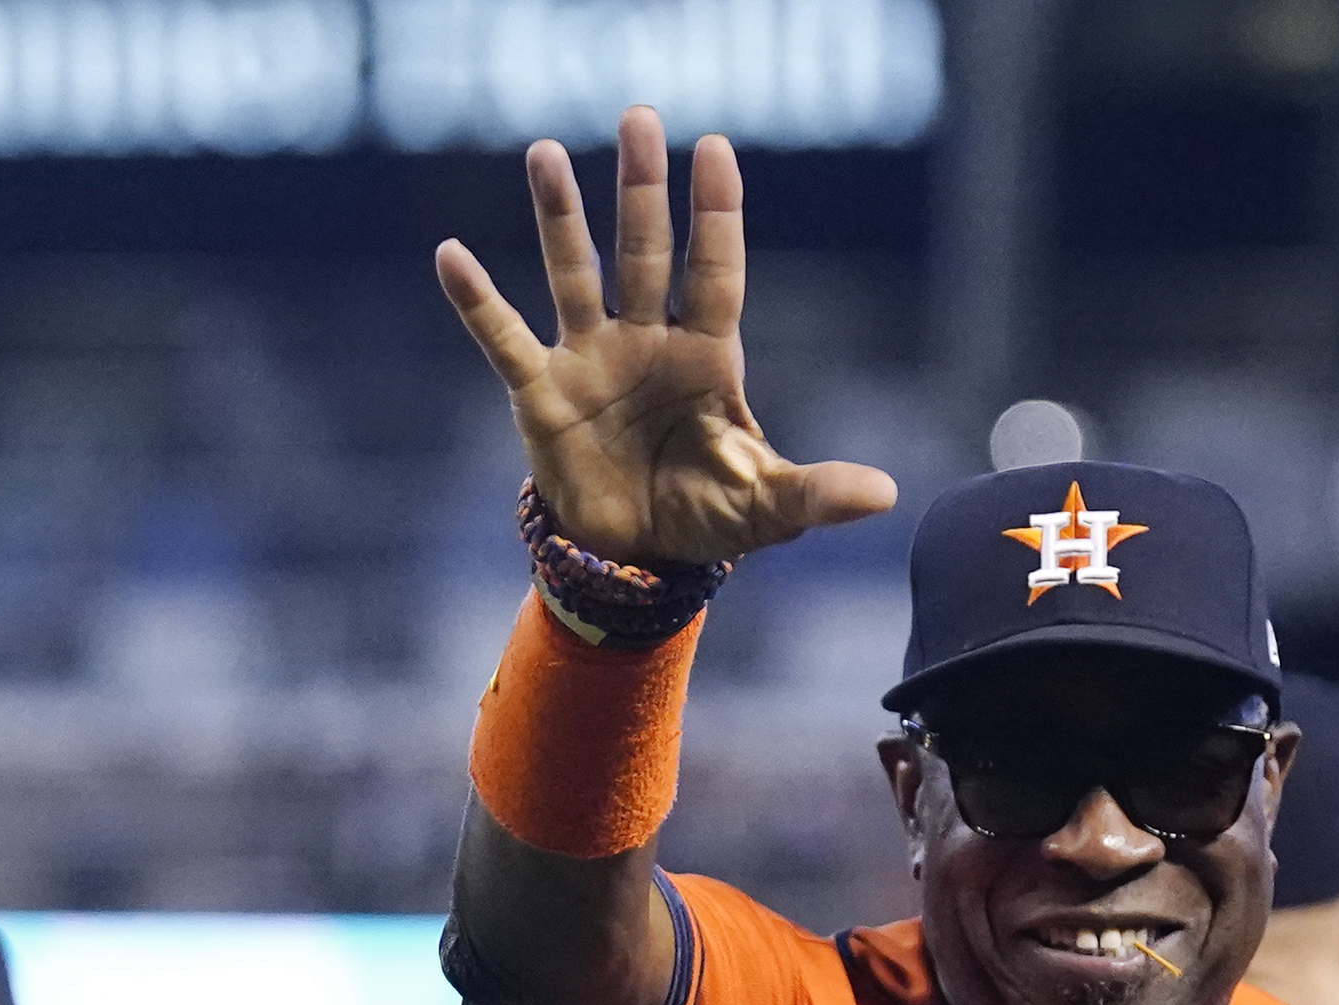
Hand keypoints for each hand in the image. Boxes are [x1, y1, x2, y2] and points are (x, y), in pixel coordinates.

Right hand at [436, 108, 894, 568]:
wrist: (636, 553)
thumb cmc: (708, 515)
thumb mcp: (767, 507)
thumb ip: (818, 492)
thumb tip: (887, 493)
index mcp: (707, 357)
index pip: (715, 272)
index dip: (715, 215)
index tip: (715, 148)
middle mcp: (647, 341)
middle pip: (646, 252)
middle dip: (643, 189)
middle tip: (640, 116)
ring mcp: (591, 360)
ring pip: (575, 273)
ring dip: (560, 216)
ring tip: (546, 152)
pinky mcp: (542, 395)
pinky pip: (504, 340)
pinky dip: (477, 302)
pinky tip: (451, 255)